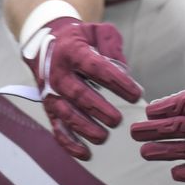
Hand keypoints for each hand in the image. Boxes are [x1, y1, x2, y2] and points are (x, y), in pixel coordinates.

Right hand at [19, 16, 142, 159]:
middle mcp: (58, 73)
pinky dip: (68, 142)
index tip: (136, 94)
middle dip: (98, 109)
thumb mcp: (100, 32)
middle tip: (117, 120)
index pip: (96, 67)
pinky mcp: (49, 107)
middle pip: (78, 94)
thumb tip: (124, 70)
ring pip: (65, 113)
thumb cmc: (81, 38)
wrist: (48, 41)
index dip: (116, 82)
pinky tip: (84, 153)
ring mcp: (51, 92)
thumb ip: (113, 47)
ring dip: (83, 127)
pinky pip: (56, 126)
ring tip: (103, 137)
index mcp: (72, 52)